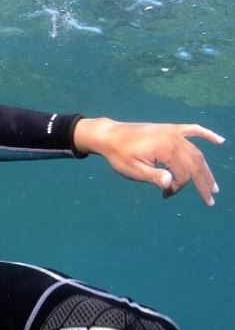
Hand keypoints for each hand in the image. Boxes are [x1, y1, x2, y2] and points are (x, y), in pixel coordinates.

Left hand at [73, 117, 224, 205]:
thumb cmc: (119, 155)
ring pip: (196, 152)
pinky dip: (207, 135)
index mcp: (166, 149)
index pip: (183, 174)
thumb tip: (171, 184)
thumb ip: (153, 176)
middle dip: (202, 183)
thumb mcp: (133, 170)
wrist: (110, 135)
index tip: (165, 195)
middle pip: (195, 164)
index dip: (178, 187)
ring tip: (213, 186)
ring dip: (206, 169)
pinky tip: (220, 140)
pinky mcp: (171, 129)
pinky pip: (193, 130)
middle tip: (210, 200)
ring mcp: (174, 132)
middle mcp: (175, 139)